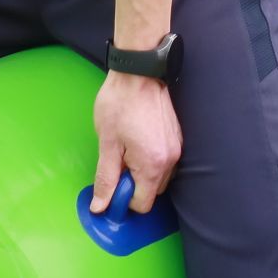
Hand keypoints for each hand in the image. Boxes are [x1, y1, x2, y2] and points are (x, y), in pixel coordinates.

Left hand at [89, 71, 182, 214]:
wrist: (138, 72)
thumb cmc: (119, 104)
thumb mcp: (107, 144)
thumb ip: (106, 178)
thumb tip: (100, 205)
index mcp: (153, 165)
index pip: (142, 204)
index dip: (123, 200)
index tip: (111, 185)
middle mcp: (170, 159)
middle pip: (153, 192)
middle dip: (133, 186)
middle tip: (117, 164)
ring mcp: (176, 147)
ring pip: (160, 177)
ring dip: (143, 173)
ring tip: (126, 150)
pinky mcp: (176, 137)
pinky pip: (165, 161)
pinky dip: (151, 160)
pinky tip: (137, 142)